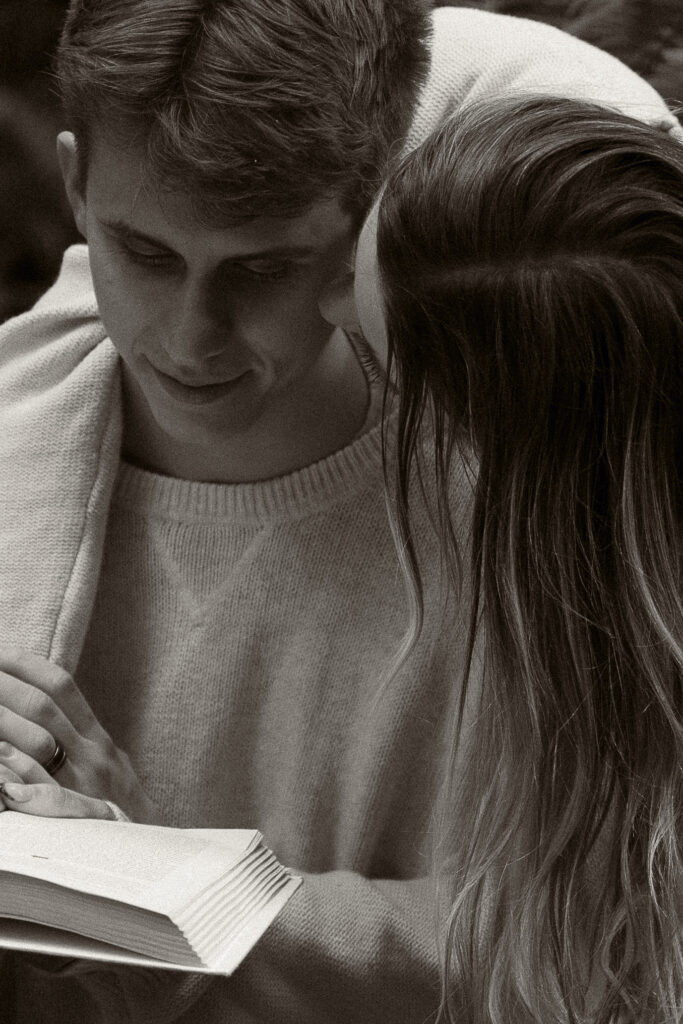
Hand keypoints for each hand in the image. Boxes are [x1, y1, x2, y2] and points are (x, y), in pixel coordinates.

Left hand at [0, 646, 160, 822]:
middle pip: (43, 707)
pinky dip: (10, 768)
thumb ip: (82, 736)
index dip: (26, 664)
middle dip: (5, 685)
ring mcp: (81, 785)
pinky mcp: (70, 816)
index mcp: (98, 739)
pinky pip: (35, 787)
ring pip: (35, 739)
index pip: (61, 686)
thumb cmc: (122, 811)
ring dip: (1, 718)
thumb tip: (46, 705)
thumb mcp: (111, 765)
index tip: (0, 652)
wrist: (148, 856)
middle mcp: (92, 755)